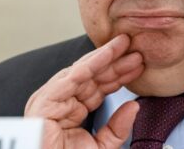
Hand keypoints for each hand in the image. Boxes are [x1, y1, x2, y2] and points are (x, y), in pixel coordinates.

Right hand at [24, 34, 143, 148]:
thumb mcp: (100, 147)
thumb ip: (117, 129)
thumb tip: (134, 106)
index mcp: (69, 112)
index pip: (97, 88)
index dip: (119, 76)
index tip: (138, 65)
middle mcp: (60, 101)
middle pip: (92, 77)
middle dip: (115, 62)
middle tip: (136, 48)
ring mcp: (52, 98)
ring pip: (83, 71)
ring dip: (106, 56)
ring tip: (125, 44)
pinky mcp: (46, 98)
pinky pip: (73, 76)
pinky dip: (92, 63)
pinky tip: (108, 54)